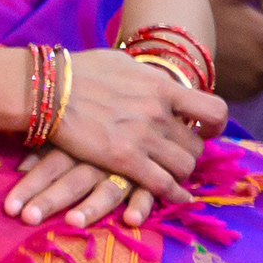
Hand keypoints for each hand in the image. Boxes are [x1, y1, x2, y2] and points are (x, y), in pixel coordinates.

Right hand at [18, 46, 217, 223]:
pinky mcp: (124, 160)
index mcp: (163, 87)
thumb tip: (151, 81)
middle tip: (176, 157)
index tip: (204, 131)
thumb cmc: (77, 71)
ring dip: (179, 173)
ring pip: (184, 165)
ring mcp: (144, 137)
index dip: (214, 125)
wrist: (47, 87)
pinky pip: (161, 184)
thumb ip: (144, 78)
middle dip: (189, 153)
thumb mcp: (123, 64)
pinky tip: (176, 198)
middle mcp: (160, 113)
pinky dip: (173, 194)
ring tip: (169, 176)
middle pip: (196, 144)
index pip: (213, 110)